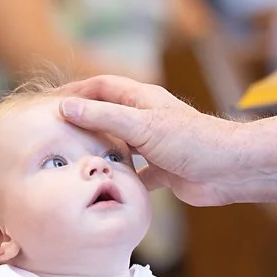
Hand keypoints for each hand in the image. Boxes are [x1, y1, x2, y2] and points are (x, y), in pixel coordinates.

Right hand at [59, 75, 276, 204]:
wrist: (229, 170)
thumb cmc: (191, 141)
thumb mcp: (142, 125)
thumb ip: (103, 117)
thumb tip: (66, 107)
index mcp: (142, 99)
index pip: (101, 86)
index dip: (75, 91)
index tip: (48, 102)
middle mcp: (146, 119)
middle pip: (107, 114)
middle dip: (82, 121)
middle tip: (52, 133)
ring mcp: (154, 145)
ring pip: (118, 145)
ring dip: (98, 151)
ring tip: (69, 161)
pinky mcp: (161, 171)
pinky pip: (133, 174)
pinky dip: (118, 180)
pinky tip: (101, 189)